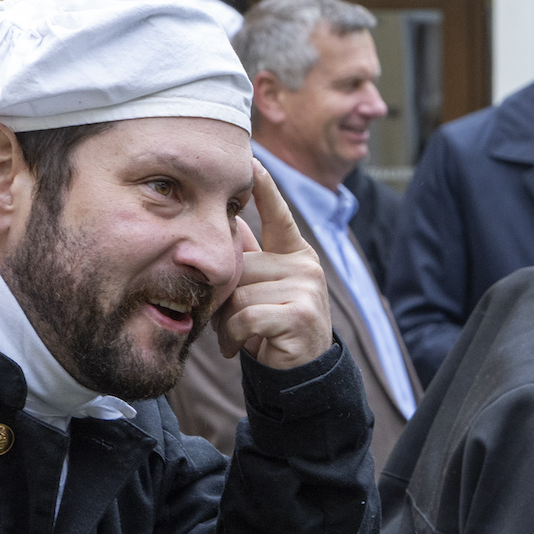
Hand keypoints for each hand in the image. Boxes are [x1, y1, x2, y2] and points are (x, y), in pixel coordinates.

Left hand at [215, 159, 332, 368]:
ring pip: (239, 293)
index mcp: (296, 254)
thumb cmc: (273, 328)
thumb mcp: (261, 290)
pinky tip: (244, 347)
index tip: (251, 159)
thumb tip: (227, 224)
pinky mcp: (300, 313)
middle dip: (227, 297)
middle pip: (240, 266)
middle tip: (232, 321)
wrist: (300, 374)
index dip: (264, 187)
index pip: (278, 215)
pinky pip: (246, 316)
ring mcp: (306, 287)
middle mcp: (306, 265)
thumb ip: (249, 259)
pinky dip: (235, 337)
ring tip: (241, 336)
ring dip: (229, 322)